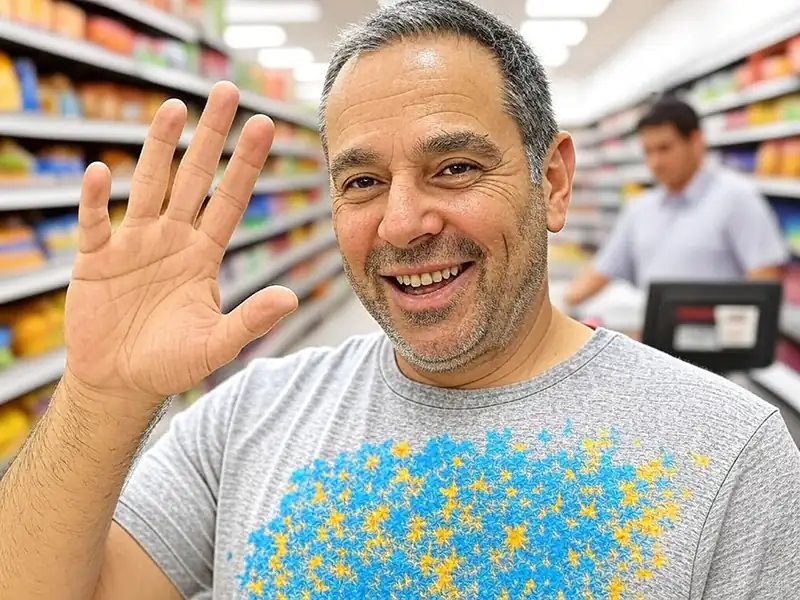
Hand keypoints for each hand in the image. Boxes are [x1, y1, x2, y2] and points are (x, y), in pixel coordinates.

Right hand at [63, 82, 297, 406]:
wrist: (120, 381)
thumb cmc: (171, 363)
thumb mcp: (216, 344)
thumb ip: (251, 320)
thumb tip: (291, 298)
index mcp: (203, 254)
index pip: (230, 199)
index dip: (246, 163)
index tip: (264, 124)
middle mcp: (173, 238)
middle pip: (194, 176)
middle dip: (210, 135)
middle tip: (227, 90)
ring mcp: (134, 244)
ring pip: (149, 184)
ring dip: (159, 147)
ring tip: (173, 107)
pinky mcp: (96, 258)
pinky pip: (95, 222)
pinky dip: (95, 199)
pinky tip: (100, 172)